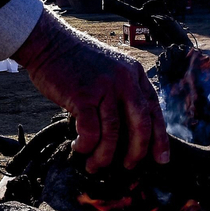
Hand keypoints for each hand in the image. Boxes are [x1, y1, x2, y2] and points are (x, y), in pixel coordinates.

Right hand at [12, 10, 168, 172]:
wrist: (49, 43)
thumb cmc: (77, 61)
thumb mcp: (111, 69)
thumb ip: (122, 92)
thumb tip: (128, 131)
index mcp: (135, 74)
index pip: (154, 111)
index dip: (159, 139)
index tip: (160, 159)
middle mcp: (124, 80)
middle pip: (140, 125)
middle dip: (136, 153)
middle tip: (128, 167)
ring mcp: (104, 86)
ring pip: (113, 133)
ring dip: (105, 156)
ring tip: (95, 166)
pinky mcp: (82, 95)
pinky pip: (90, 131)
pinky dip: (86, 146)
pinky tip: (79, 148)